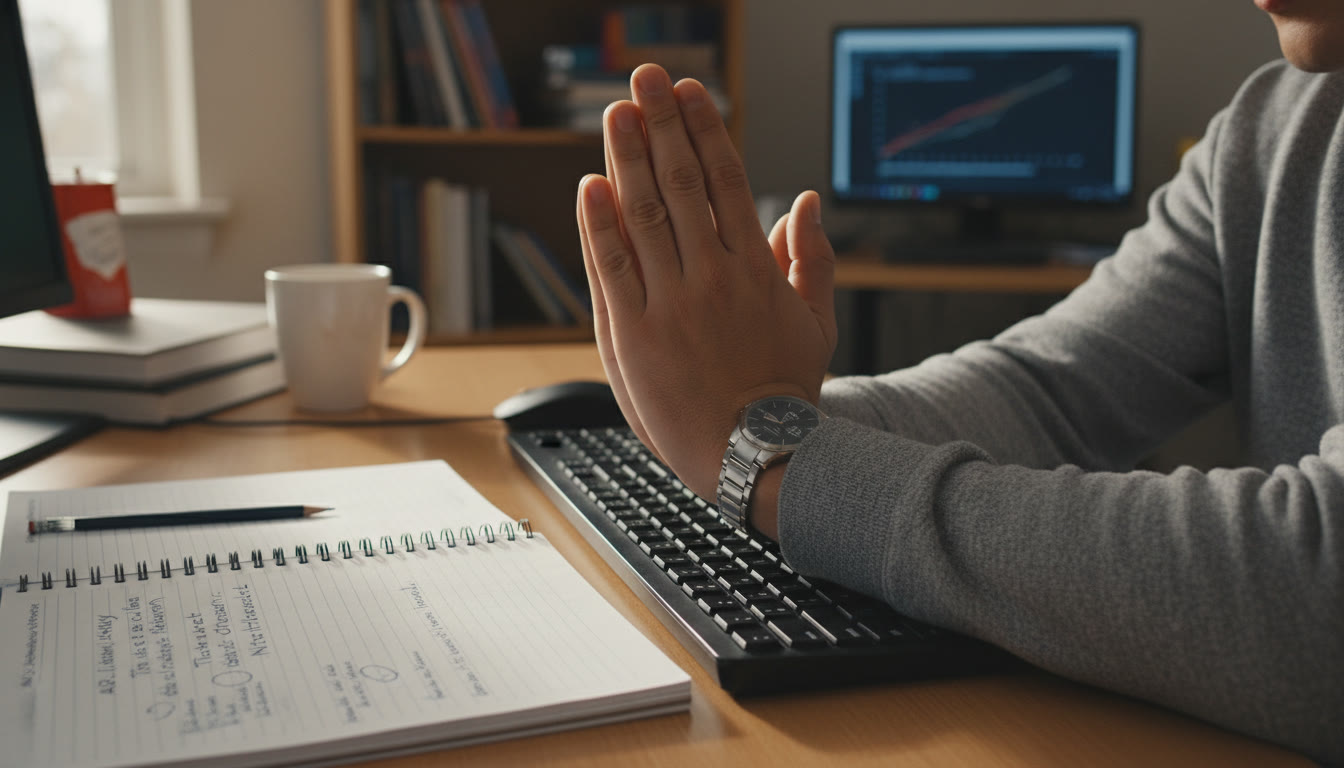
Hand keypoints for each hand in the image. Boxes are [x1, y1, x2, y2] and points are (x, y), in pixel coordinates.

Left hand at [576, 64, 837, 499]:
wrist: (754, 455)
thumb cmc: (785, 391)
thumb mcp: (817, 322)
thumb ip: (813, 257)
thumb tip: (806, 201)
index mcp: (755, 269)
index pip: (726, 180)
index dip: (705, 130)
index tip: (690, 92)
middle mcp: (711, 277)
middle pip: (682, 184)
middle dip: (662, 125)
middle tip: (646, 79)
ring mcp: (670, 305)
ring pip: (645, 216)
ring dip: (628, 159)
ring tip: (617, 114)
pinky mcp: (633, 335)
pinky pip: (612, 269)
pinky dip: (598, 225)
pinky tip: (590, 185)